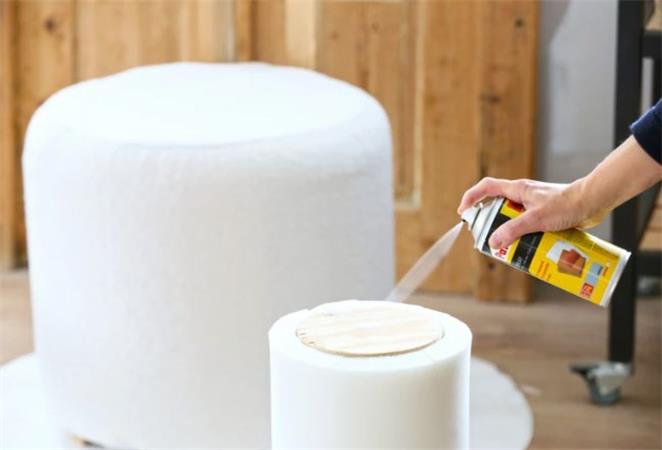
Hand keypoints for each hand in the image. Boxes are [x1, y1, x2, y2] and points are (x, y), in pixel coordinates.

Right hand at [456, 178, 604, 248]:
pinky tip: (532, 246)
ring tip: (512, 246)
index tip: (464, 212)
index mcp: (517, 189)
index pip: (486, 187)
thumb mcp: (535, 219)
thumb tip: (493, 242)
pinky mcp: (546, 213)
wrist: (593, 201)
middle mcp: (523, 195)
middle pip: (498, 207)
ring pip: (514, 218)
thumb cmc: (567, 204)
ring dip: (511, 232)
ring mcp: (534, 204)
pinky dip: (527, 235)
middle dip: (492, 223)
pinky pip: (529, 225)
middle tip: (490, 238)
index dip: (472, 197)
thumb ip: (513, 230)